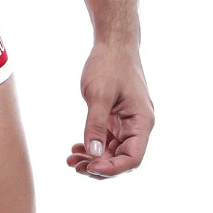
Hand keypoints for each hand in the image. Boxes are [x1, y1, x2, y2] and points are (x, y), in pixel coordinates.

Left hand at [67, 40, 153, 178]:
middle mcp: (138, 125)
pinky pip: (108, 140)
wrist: (113, 43)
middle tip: (74, 166)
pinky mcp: (117, 118)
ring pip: (113, 151)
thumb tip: (94, 154)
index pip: (132, 158)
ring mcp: (128, 122)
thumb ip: (96, 125)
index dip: (112, 168)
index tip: (89, 168)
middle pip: (122, 158)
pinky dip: (93, 146)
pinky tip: (76, 148)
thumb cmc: (109, 64)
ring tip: (71, 160)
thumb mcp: (99, 94)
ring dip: (94, 158)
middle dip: (99, 166)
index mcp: (141, 121)